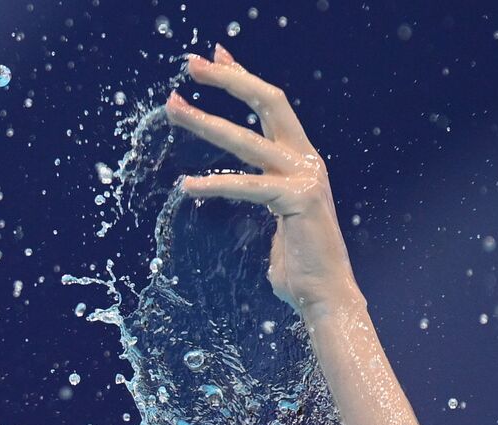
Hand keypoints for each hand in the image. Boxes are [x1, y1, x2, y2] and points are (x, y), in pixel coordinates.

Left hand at [165, 45, 361, 320]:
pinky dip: (214, 184)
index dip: (242, 77)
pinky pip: (247, 187)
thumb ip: (262, 192)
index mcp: (300, 158)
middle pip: (269, 101)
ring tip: (172, 107)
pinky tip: (186, 186)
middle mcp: (307, 159)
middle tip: (191, 63)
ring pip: (249, 139)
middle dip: (229, 78)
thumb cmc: (296, 264)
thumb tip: (242, 187)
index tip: (215, 55)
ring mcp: (306, 177)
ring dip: (206, 121)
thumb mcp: (275, 215)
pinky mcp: (299, 200)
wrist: (325, 297)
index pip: (270, 105)